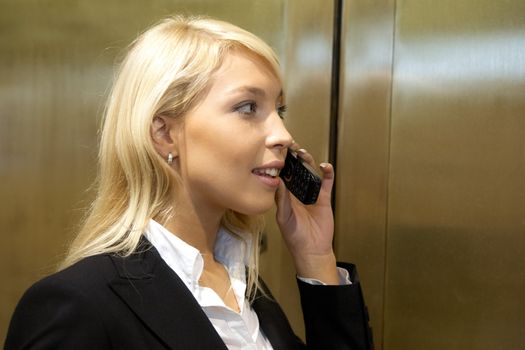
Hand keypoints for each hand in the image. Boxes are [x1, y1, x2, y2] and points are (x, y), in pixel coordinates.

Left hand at [275, 146, 338, 283]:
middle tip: (291, 147)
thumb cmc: (295, 237)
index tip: (279, 151)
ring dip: (308, 162)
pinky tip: (326, 166)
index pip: (283, 176)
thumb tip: (277, 181)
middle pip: (297, 171)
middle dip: (294, 159)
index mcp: (286, 197)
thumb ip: (282, 200)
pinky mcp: (324, 198)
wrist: (312, 250)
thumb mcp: (284, 217)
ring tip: (303, 153)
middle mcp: (298, 194)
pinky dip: (327, 173)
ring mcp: (312, 195)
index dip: (281, 164)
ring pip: (310, 173)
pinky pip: (326, 183)